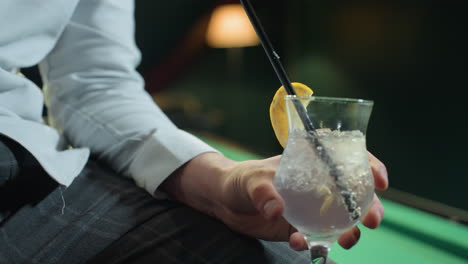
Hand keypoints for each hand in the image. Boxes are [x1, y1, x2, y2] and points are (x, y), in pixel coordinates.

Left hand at [161, 151, 387, 249]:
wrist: (224, 202)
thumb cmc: (239, 179)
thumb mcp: (250, 180)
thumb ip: (263, 192)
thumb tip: (277, 210)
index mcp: (310, 163)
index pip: (348, 158)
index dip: (370, 166)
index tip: (380, 181)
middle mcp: (317, 185)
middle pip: (354, 193)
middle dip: (369, 207)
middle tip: (370, 221)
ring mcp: (311, 208)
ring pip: (342, 219)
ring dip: (349, 231)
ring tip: (343, 240)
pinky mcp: (300, 227)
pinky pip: (317, 239)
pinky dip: (315, 245)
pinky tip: (299, 243)